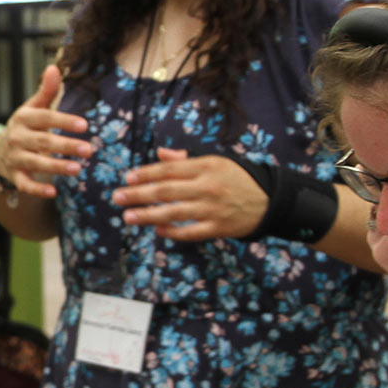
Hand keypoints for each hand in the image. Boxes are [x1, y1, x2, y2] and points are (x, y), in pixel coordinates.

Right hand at [0, 66, 92, 197]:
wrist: (1, 151)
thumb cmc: (26, 126)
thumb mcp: (33, 107)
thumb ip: (46, 90)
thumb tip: (54, 66)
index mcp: (24, 118)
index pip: (46, 118)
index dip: (64, 121)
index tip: (85, 125)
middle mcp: (18, 137)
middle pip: (43, 141)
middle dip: (66, 146)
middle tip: (89, 150)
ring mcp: (15, 157)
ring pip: (36, 162)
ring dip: (56, 167)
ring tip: (78, 170)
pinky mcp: (15, 176)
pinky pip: (25, 184)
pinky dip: (37, 189)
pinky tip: (53, 192)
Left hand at [112, 148, 268, 240]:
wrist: (269, 201)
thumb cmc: (236, 178)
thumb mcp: (215, 161)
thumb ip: (186, 159)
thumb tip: (160, 154)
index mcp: (206, 167)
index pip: (170, 169)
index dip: (146, 173)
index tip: (127, 178)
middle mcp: (208, 187)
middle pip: (167, 191)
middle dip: (139, 194)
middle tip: (117, 197)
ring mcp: (213, 209)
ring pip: (175, 213)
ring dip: (148, 215)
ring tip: (127, 216)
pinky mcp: (218, 228)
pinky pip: (190, 232)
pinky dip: (172, 231)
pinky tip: (156, 229)